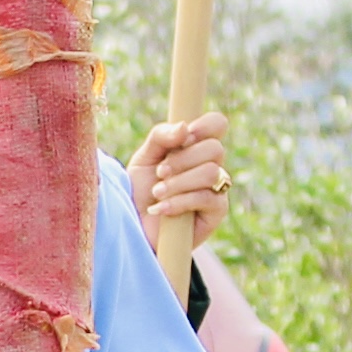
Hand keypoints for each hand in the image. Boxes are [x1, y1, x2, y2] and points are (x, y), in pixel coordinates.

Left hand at [129, 112, 231, 251]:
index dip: (204, 126)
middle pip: (214, 148)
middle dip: (182, 160)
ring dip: (178, 183)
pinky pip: (207, 198)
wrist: (134, 227)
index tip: (183, 137)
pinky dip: (179, 202)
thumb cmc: (140, 191)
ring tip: (157, 193)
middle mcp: (211, 165)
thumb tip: (184, 127)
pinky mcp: (216, 212)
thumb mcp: (144, 157)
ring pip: (210, 172)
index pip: (217, 124)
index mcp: (196, 146)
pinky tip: (161, 209)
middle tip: (160, 173)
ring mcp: (217, 188)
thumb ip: (161, 136)